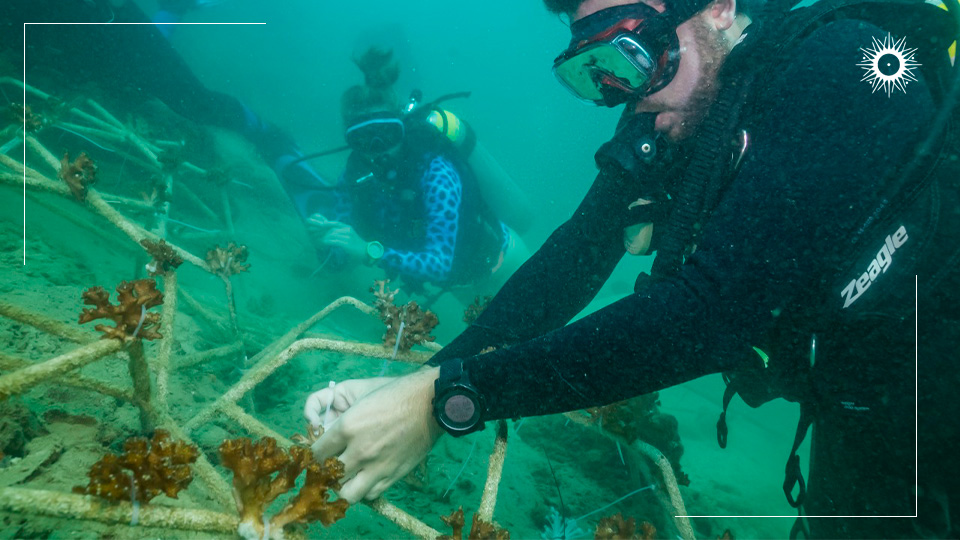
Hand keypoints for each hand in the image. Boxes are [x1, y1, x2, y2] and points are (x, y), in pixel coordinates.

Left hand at [306, 214, 366, 261]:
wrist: (366, 252)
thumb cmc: (356, 245)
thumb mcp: (350, 235)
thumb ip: (342, 232)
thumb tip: (331, 231)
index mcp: (348, 227)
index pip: (335, 223)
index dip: (326, 224)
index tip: (319, 227)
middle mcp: (347, 230)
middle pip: (332, 229)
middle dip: (323, 232)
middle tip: (317, 235)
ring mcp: (347, 237)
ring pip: (332, 235)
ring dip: (324, 237)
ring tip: (319, 240)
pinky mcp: (346, 244)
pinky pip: (334, 241)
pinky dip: (328, 242)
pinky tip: (324, 244)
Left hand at [311, 367, 441, 502]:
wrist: (429, 402)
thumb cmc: (391, 392)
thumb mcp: (357, 391)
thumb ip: (334, 410)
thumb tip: (320, 429)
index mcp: (347, 427)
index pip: (316, 454)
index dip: (313, 455)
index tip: (316, 454)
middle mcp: (359, 451)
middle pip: (328, 476)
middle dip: (324, 472)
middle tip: (327, 466)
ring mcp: (377, 467)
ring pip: (346, 494)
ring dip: (341, 487)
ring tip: (345, 476)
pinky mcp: (393, 476)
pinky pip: (369, 494)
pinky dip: (363, 489)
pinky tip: (364, 477)